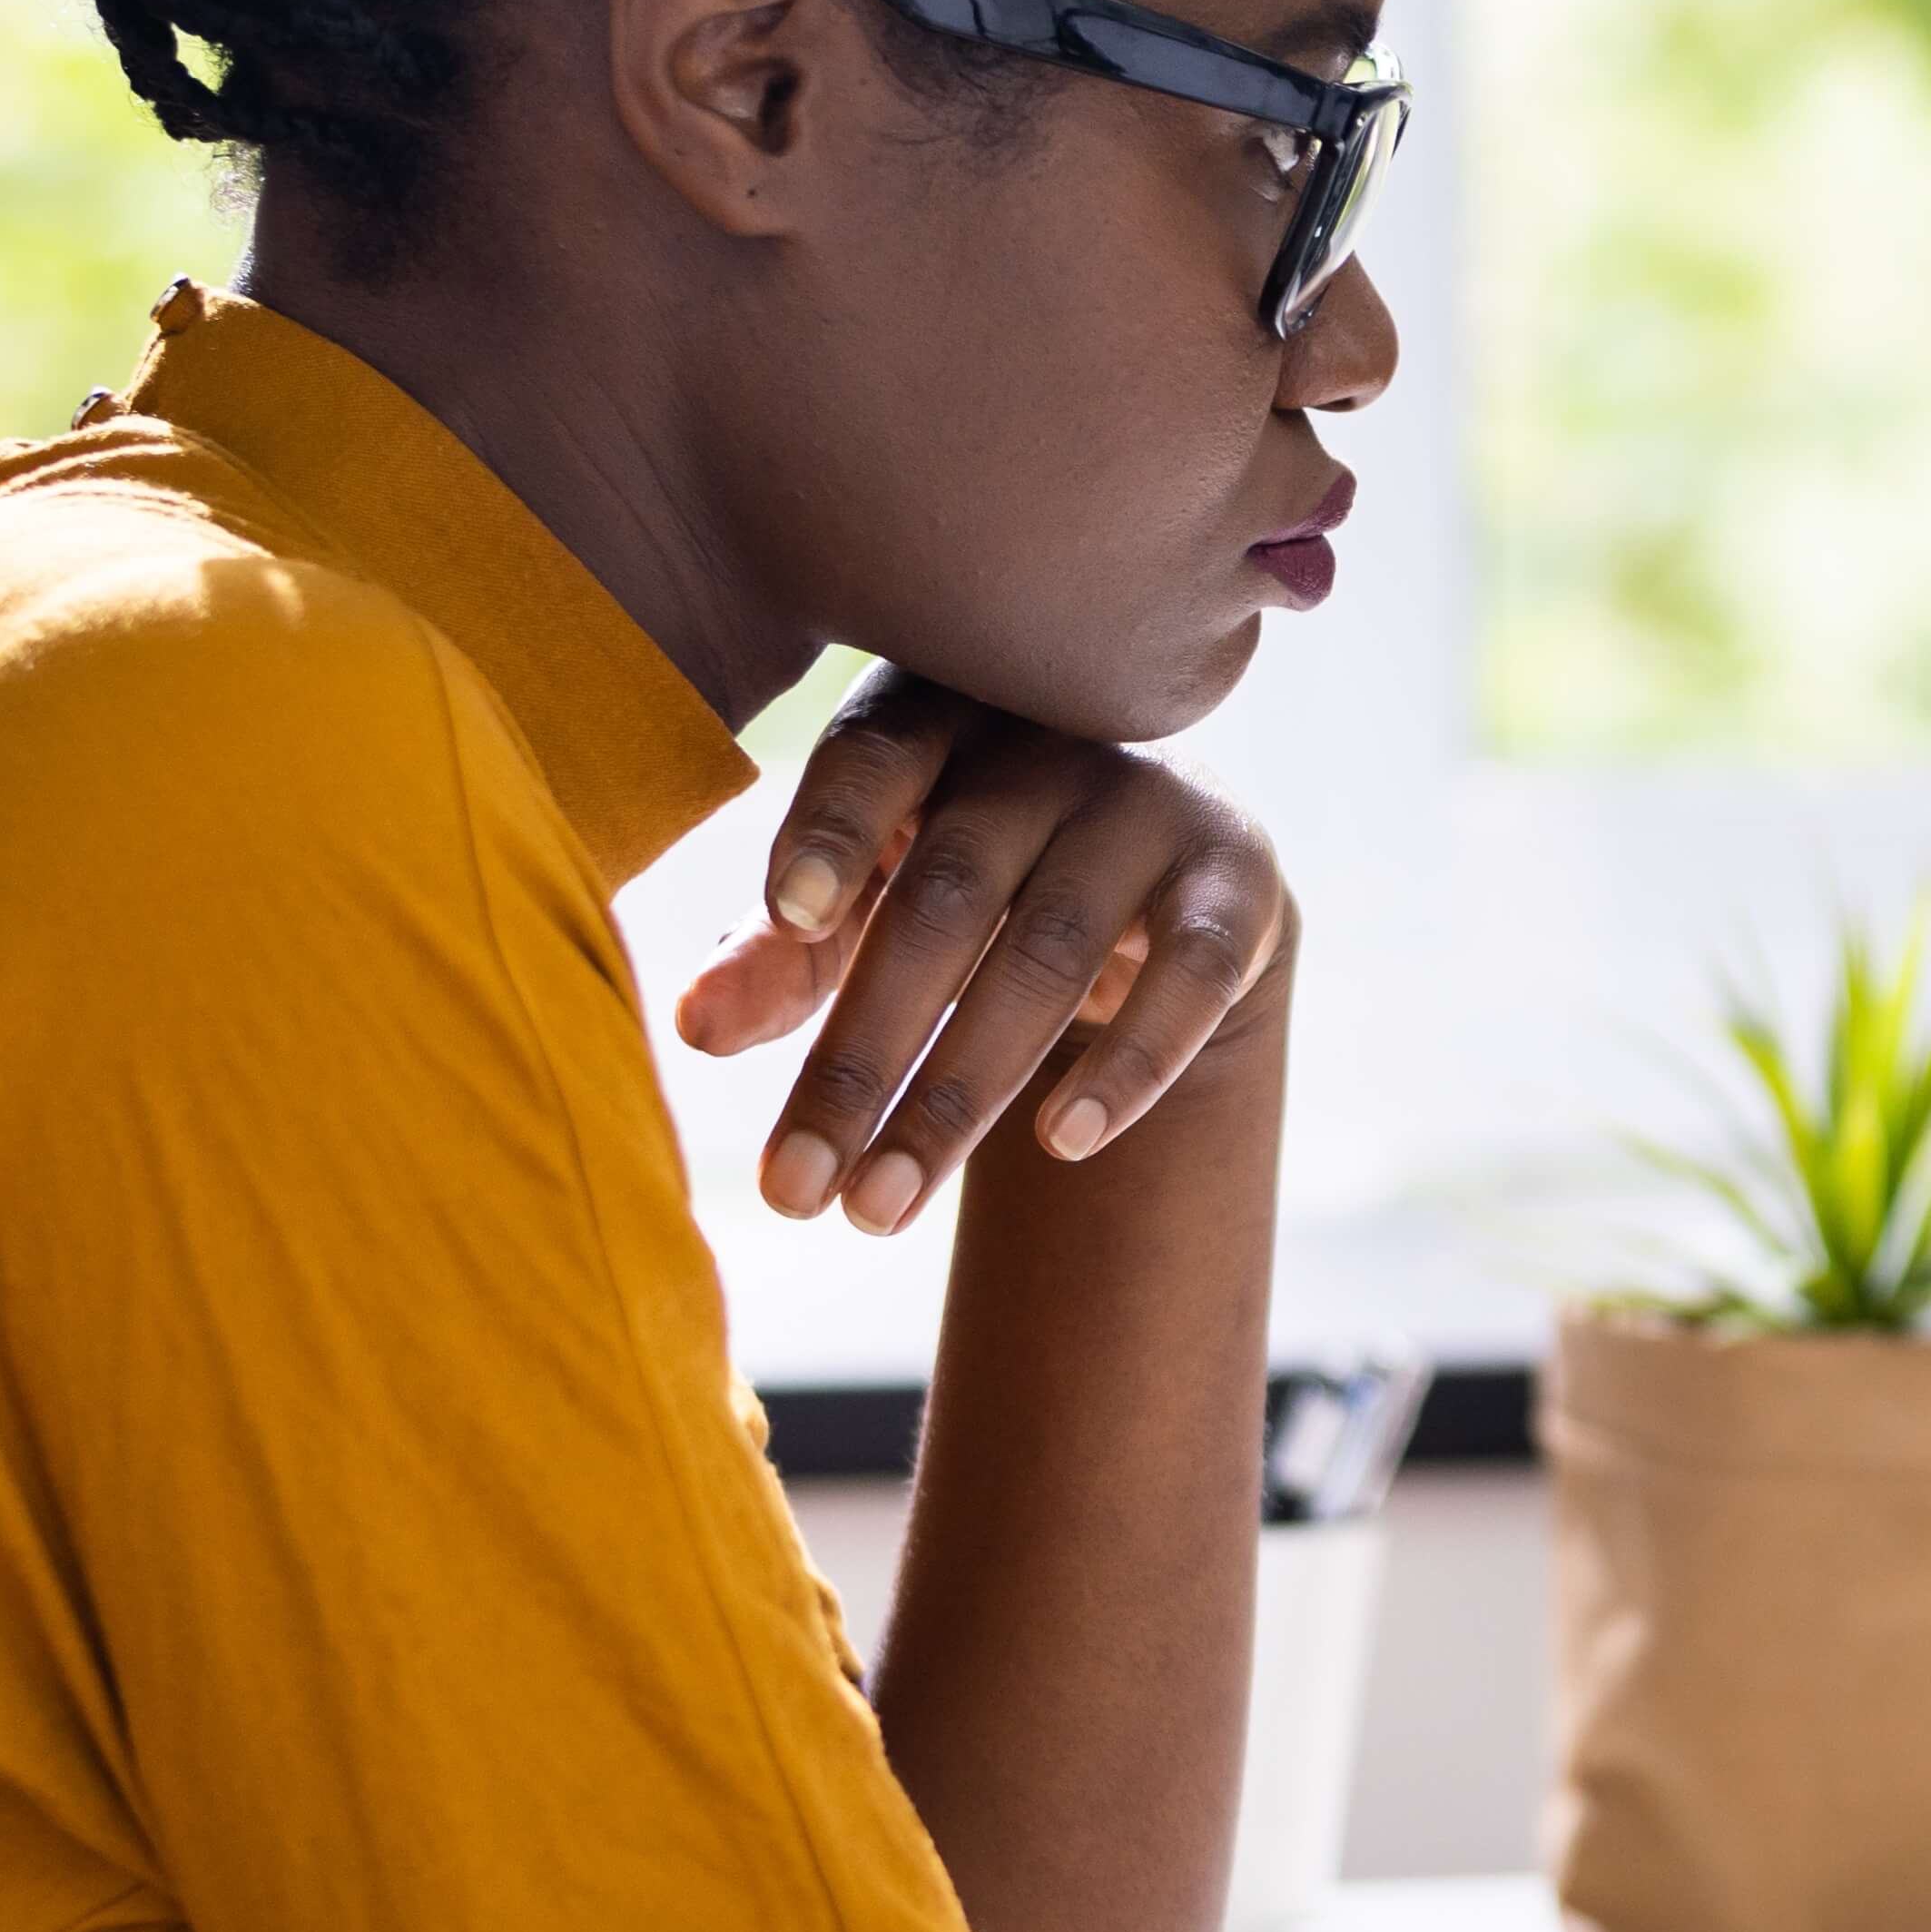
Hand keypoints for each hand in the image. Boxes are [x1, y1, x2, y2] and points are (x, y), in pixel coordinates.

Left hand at [671, 669, 1293, 1231]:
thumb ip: (781, 953)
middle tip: (792, 1190)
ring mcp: (1149, 808)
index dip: (831, 830)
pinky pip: (1188, 976)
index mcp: (933, 721)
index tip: (789, 916)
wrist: (1162, 877)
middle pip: (946, 896)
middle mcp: (1046, 747)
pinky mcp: (1235, 883)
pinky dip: (1129, 1064)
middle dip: (863, 1056)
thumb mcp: (866, 900)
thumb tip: (695, 1026)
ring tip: (878, 1210)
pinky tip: (1062, 1143)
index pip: (877, 757)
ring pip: (1047, 953)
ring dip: (957, 1096)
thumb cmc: (971, 879)